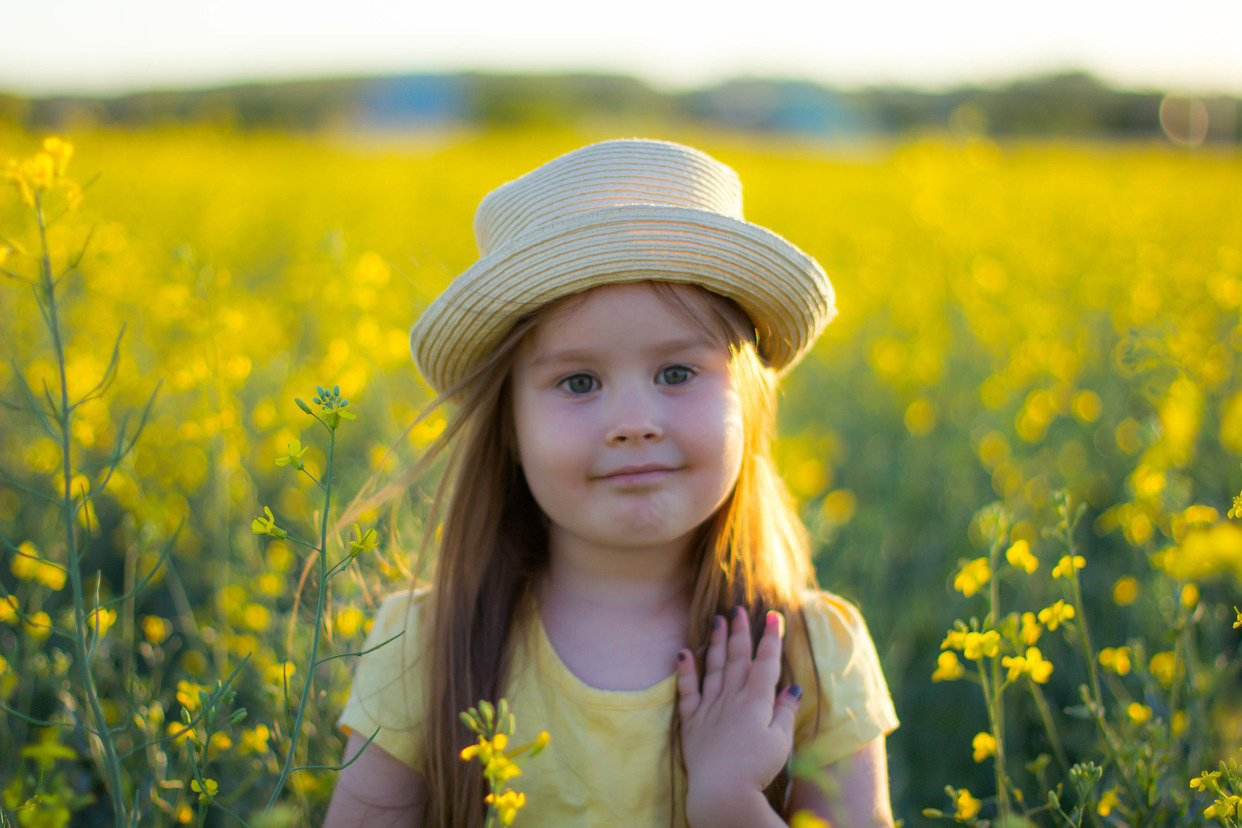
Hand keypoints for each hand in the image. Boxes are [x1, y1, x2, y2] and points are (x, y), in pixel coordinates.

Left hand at [676, 607, 800, 824]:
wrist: (722, 790)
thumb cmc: (757, 768)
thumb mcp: (781, 741)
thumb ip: (785, 711)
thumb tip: (792, 688)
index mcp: (757, 701)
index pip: (766, 662)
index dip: (771, 638)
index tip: (773, 616)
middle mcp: (732, 697)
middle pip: (737, 658)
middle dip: (739, 631)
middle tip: (738, 608)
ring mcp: (710, 707)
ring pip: (713, 667)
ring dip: (715, 642)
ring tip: (716, 620)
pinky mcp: (692, 721)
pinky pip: (687, 691)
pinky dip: (684, 671)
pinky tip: (682, 652)